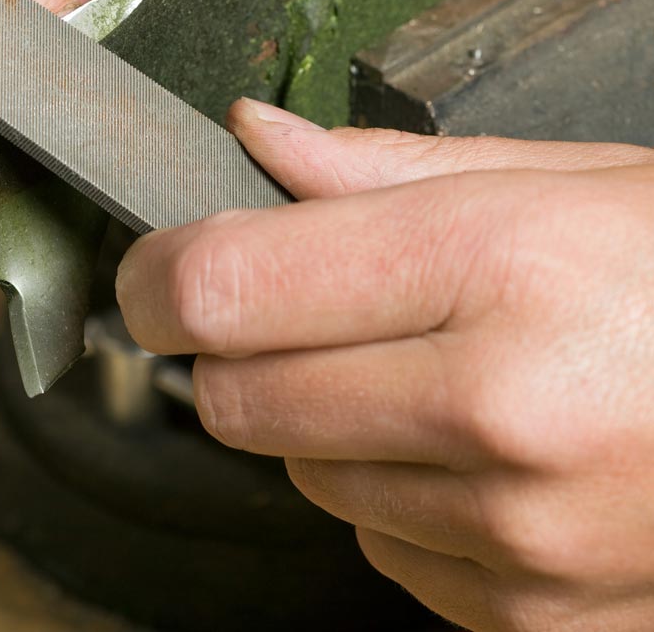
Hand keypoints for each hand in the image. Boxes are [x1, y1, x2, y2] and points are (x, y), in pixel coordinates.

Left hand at [117, 99, 653, 630]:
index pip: (220, 287)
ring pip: (306, 479)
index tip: (154, 266)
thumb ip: (387, 171)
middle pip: (236, 397)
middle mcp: (496, 414)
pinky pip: (384, 555)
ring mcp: (514, 535)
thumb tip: (255, 142)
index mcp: (497, 271)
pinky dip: (402, 505)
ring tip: (446, 379)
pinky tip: (491, 458)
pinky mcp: (530, 616)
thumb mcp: (573, 179)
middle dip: (241, 352)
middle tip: (309, 311)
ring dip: (332, 427)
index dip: (156, 274)